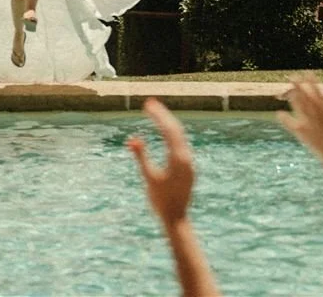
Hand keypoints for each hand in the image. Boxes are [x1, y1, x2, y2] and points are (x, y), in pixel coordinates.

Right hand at [127, 98, 196, 225]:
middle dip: (162, 115)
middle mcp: (186, 157)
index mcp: (178, 158)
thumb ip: (142, 157)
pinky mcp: (188, 167)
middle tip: (149, 103)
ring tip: (156, 112)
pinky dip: (171, 134)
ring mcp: (189, 162)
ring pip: (180, 136)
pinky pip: (181, 144)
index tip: (147, 105)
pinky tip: (165, 132)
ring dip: (167, 123)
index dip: (157, 115)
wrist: (176, 218)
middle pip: (175, 129)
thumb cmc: (160, 200)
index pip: (168, 130)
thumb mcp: (149, 177)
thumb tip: (133, 139)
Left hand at [278, 74, 322, 166]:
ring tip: (287, 91)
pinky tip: (279, 113)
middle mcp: (315, 114)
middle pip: (304, 97)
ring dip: (292, 98)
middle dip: (298, 86)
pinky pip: (290, 124)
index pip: (317, 91)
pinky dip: (284, 119)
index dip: (311, 81)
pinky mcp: (301, 133)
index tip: (307, 72)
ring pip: (297, 107)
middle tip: (292, 76)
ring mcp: (308, 122)